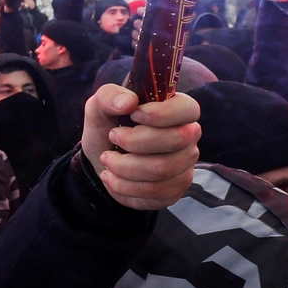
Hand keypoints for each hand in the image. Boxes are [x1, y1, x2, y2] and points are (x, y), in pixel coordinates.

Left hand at [80, 86, 200, 209]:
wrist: (103, 162)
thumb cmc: (108, 128)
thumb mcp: (99, 108)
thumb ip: (108, 97)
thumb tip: (128, 101)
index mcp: (175, 110)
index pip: (188, 108)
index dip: (161, 113)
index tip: (133, 115)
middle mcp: (187, 136)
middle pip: (177, 140)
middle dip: (135, 141)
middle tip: (112, 137)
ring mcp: (185, 165)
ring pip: (162, 169)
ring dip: (124, 166)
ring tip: (107, 159)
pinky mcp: (175, 189)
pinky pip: (155, 191)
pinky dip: (124, 185)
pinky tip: (112, 177)